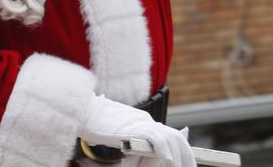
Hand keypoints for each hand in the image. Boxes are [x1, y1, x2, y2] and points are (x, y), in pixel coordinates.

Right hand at [80, 95, 196, 166]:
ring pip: (169, 138)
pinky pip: (155, 138)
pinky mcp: (134, 125)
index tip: (187, 164)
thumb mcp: (121, 140)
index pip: (172, 137)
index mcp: (146, 124)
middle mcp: (148, 122)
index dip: (184, 152)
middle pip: (176, 137)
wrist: (84, 111)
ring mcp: (142, 122)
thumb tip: (152, 155)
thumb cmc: (97, 126)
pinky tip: (168, 160)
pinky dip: (164, 150)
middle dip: (186, 156)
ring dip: (177, 156)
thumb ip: (136, 147)